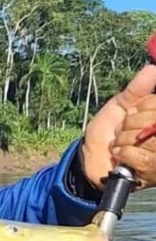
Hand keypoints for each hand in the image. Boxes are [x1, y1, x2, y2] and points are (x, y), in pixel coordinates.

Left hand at [81, 63, 155, 190]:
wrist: (91, 156)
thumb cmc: (108, 129)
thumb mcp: (120, 106)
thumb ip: (137, 89)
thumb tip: (152, 68)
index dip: (140, 108)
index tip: (128, 114)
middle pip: (154, 122)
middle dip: (129, 125)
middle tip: (121, 131)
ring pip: (147, 140)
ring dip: (124, 141)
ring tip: (119, 144)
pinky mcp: (152, 172)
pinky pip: (142, 157)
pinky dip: (124, 153)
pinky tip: (119, 155)